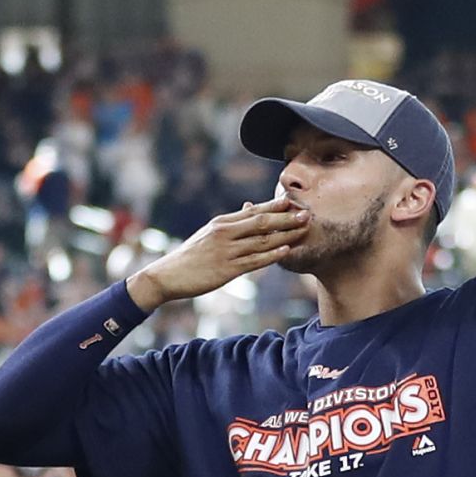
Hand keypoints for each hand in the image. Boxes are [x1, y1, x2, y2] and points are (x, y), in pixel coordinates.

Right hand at [128, 197, 311, 309]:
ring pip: (261, 241)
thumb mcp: (209, 235)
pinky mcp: (227, 269)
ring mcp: (226, 251)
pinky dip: (271, 255)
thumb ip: (231, 225)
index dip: (274, 206)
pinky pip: (254, 261)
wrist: (169, 275)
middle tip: (306, 213)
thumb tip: (249, 209)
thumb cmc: (192, 256)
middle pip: (261, 222)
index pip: (253, 211)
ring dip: (284, 235)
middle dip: (285, 217)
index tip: (293, 201)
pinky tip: (286, 249)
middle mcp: (225, 233)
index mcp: (222, 223)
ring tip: (303, 230)